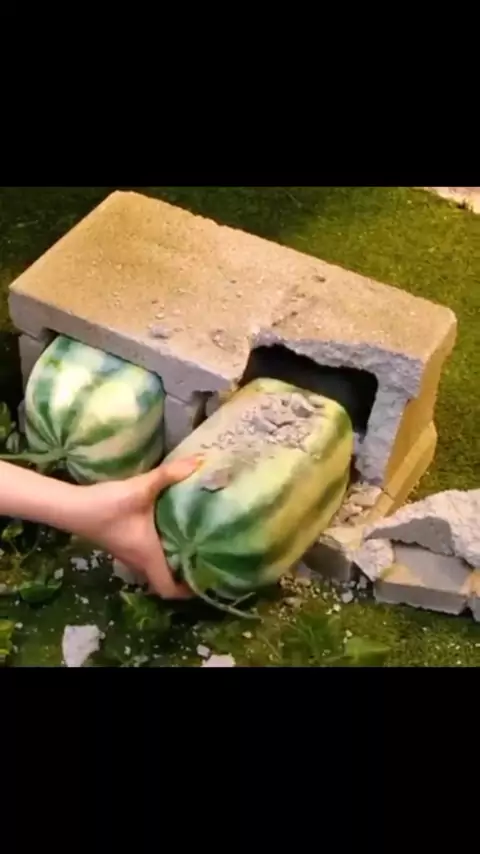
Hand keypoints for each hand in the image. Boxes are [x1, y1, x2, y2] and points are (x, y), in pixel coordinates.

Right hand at [72, 456, 202, 598]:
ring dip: (170, 563)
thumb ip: (168, 475)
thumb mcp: (140, 488)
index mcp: (148, 556)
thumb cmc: (107, 505)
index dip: (188, 591)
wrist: (71, 507)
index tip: (206, 579)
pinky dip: (158, 551)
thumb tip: (200, 462)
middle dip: (183, 576)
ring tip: (191, 546)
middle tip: (204, 559)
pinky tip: (166, 530)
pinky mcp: (121, 544)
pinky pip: (145, 557)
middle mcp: (139, 561)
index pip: (169, 589)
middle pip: (163, 582)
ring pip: (153, 569)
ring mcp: (127, 554)